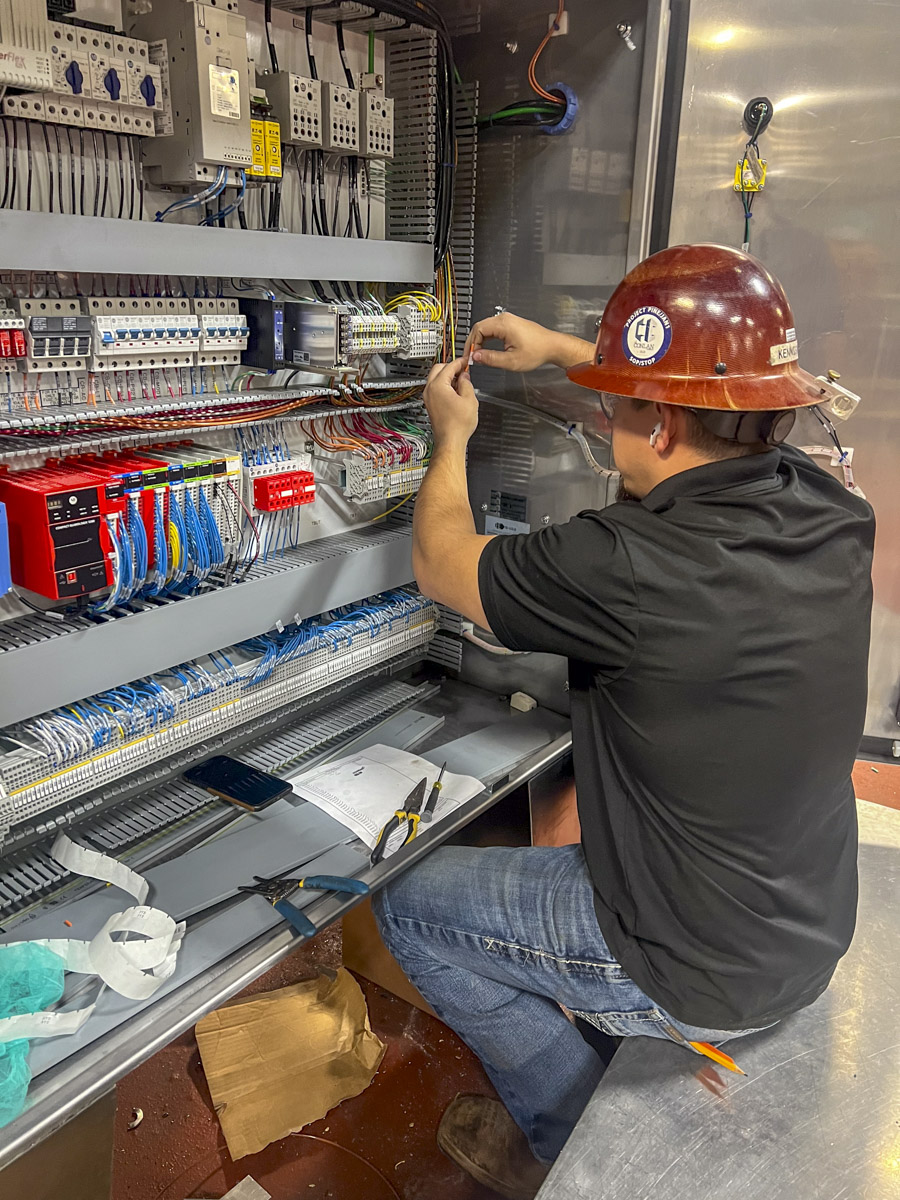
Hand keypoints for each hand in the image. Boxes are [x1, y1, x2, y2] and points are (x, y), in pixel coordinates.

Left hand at [424, 358, 478, 449]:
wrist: (450, 441)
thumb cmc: (457, 425)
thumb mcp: (470, 399)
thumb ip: (467, 383)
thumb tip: (464, 377)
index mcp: (438, 386)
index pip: (449, 366)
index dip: (460, 362)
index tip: (466, 361)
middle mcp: (430, 390)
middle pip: (438, 369)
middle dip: (451, 367)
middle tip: (463, 370)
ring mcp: (428, 398)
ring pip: (436, 378)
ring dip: (448, 376)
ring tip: (461, 381)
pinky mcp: (430, 404)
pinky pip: (436, 388)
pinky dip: (445, 385)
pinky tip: (456, 391)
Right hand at [463, 312, 588, 372]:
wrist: (552, 346)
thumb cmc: (538, 351)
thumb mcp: (511, 361)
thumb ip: (491, 359)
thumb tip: (476, 357)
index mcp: (503, 324)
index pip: (477, 330)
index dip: (471, 344)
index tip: (471, 356)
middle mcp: (504, 319)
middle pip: (479, 327)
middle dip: (473, 343)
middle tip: (471, 356)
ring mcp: (508, 320)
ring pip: (485, 328)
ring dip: (479, 341)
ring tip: (478, 354)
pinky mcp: (510, 324)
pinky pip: (493, 329)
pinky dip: (487, 338)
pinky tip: (486, 349)